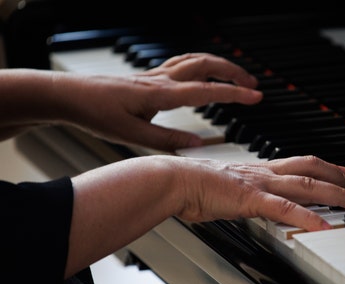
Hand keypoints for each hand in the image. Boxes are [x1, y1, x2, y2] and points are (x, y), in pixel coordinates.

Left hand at [55, 53, 262, 150]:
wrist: (69, 95)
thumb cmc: (96, 113)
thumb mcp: (132, 135)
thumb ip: (168, 140)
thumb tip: (198, 144)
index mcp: (161, 95)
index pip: (207, 91)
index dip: (234, 94)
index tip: (256, 96)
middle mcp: (162, 80)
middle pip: (206, 65)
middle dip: (234, 73)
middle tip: (254, 85)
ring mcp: (156, 75)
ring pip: (196, 59)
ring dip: (221, 65)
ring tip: (238, 76)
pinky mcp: (150, 76)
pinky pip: (184, 62)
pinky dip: (202, 64)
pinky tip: (205, 73)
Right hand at [68, 154, 344, 276]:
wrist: (170, 180)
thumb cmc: (188, 185)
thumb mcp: (220, 189)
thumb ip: (236, 194)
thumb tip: (238, 201)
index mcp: (255, 170)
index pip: (296, 165)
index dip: (321, 168)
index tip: (338, 172)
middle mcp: (262, 173)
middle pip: (309, 171)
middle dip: (336, 179)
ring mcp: (258, 184)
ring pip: (305, 187)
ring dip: (333, 195)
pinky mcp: (250, 198)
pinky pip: (284, 209)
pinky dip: (306, 217)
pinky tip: (323, 227)